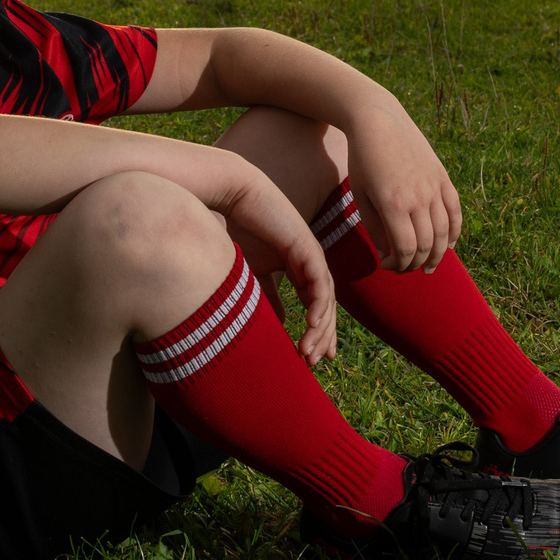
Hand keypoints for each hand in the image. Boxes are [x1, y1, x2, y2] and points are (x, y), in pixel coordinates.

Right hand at [216, 170, 338, 361]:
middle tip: (313, 363)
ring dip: (320, 328)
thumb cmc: (238, 230)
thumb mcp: (251, 273)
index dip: (314, 333)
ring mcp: (311, 256)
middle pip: (325, 307)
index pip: (313, 307)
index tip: (309, 360)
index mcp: (298, 270)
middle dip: (321, 337)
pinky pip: (320, 282)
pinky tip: (313, 325)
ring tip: (310, 352)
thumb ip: (264, 296)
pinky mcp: (307, 248)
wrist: (234, 197)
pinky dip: (319, 305)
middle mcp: (309, 265)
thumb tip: (274, 324)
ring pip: (326, 299)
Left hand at [345, 101, 462, 272]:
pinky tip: (448, 246)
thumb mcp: (361, 196)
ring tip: (427, 266)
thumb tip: (389, 255)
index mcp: (393, 204)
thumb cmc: (363, 160)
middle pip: (426, 244)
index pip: (405, 249)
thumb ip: (375, 229)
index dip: (398, 264)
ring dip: (437, 255)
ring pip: (444, 232)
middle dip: (415, 263)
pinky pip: (455, 211)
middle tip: (404, 268)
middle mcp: (418, 197)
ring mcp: (434, 187)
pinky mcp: (443, 177)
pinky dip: (455, 232)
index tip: (387, 265)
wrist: (380, 121)